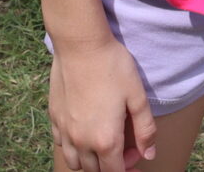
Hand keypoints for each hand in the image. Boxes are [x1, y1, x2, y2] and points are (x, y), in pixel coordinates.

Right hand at [48, 36, 156, 171]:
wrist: (81, 44)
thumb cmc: (113, 67)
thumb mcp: (137, 97)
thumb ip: (145, 129)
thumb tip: (149, 154)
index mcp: (105, 139)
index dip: (128, 168)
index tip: (136, 153)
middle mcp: (81, 140)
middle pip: (94, 171)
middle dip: (110, 166)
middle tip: (123, 146)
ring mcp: (65, 130)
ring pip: (75, 162)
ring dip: (89, 161)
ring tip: (100, 143)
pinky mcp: (54, 116)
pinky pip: (61, 144)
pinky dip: (72, 146)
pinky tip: (82, 129)